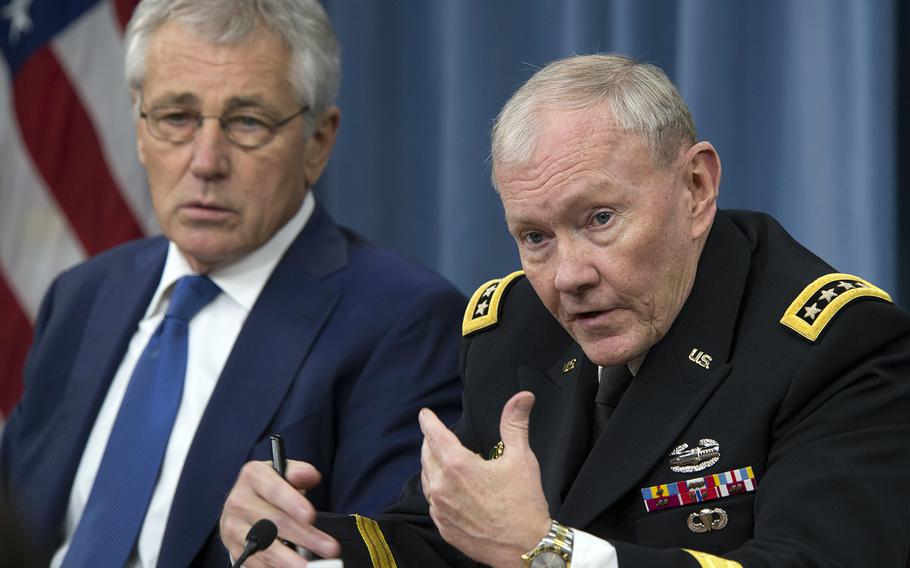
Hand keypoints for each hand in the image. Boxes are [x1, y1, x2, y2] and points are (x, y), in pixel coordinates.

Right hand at [220, 460, 340, 566]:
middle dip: (304, 537)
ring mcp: (234, 528)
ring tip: (311, 566)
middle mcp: (239, 501)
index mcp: (253, 476)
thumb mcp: (283, 472)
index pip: (274, 490)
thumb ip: (299, 473)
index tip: (310, 516)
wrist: (241, 503)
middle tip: (329, 547)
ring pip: (266, 548)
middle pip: (274, 523)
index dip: (292, 503)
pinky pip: (258, 563)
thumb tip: (311, 475)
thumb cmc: (269, 487)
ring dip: (291, 560)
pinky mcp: (236, 549)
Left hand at [419, 391, 550, 567]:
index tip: (424, 414)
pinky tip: (449, 489)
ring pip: (427, 479)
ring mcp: (440, 510)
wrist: (527, 548)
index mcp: (458, 466)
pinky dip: (437, 490)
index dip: (429, 421)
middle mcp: (443, 487)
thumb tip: (523, 397)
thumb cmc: (524, 503)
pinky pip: (433, 502)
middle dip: (431, 442)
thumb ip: (515, 423)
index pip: (434, 435)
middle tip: (438, 436)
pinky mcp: (444, 527)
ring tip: (442, 460)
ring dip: (432, 466)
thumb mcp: (521, 458)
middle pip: (427, 455)